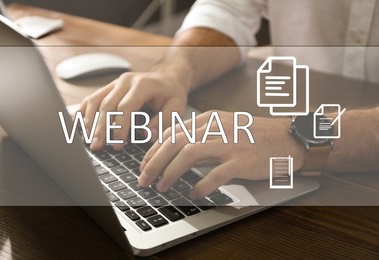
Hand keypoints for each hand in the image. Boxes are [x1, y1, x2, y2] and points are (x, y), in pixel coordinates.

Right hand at [79, 71, 187, 150]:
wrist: (166, 78)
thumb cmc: (171, 94)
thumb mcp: (176, 107)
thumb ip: (163, 122)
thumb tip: (146, 135)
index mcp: (142, 84)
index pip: (126, 107)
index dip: (120, 127)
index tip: (117, 145)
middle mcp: (125, 81)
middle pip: (107, 105)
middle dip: (101, 128)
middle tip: (96, 147)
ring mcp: (114, 83)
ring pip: (95, 101)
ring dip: (89, 122)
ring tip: (87, 140)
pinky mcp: (108, 88)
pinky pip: (92, 99)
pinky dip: (83, 113)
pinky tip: (79, 127)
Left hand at [138, 111, 307, 198]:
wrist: (287, 137)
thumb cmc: (255, 136)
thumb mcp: (224, 129)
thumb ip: (200, 139)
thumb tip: (175, 155)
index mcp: (208, 120)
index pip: (172, 134)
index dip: (153, 151)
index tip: (144, 165)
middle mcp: (215, 127)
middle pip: (175, 142)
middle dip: (154, 162)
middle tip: (144, 179)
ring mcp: (229, 142)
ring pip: (189, 154)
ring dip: (171, 172)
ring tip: (161, 187)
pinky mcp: (242, 159)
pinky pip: (216, 173)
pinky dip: (202, 185)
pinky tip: (194, 193)